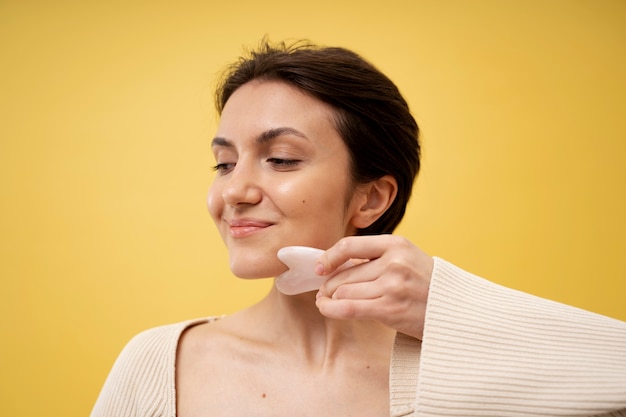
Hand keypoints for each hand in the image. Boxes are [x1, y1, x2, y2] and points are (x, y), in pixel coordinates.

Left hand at [315, 235, 433, 339]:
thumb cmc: (427, 285)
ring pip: (343, 291)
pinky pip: (348, 308)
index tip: (320, 267)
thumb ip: (376, 258)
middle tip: (324, 291)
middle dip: (329, 285)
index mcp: (397, 244)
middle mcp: (394, 262)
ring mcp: (392, 285)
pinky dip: (331, 309)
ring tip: (327, 301)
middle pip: (344, 274)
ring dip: (330, 298)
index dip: (329, 257)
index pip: (350, 246)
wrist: (456, 310)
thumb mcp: (407, 258)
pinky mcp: (389, 309)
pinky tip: (325, 308)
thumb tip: (335, 265)